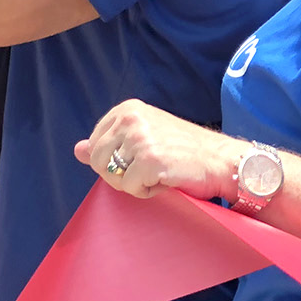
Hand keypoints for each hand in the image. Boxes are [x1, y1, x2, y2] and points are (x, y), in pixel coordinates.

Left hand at [74, 98, 242, 200]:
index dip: (113, 161)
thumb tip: (78, 150)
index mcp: (127, 109)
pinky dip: (147, 192)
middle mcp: (131, 118)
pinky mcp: (150, 161)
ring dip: (133, 184)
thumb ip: (109, 142)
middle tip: (147, 171)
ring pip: (112, 176)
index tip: (138, 159)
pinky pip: (130, 189)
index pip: (95, 143)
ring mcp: (139, 139)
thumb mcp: (143, 137)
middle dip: (119, 175)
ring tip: (157, 173)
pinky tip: (166, 180)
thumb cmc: (184, 151)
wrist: (222, 160)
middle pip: (98, 161)